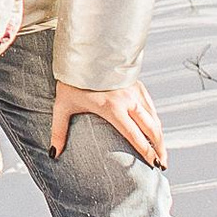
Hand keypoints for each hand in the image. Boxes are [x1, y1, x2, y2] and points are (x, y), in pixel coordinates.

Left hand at [50, 77, 165, 165]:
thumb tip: (54, 153)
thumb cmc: (70, 80)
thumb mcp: (62, 106)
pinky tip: (155, 128)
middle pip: (151, 129)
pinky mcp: (136, 83)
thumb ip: (59, 131)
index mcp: (112, 108)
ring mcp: (134, 90)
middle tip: (162, 165)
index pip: (135, 135)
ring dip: (160, 135)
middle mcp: (128, 100)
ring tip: (162, 150)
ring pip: (154, 117)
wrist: (84, 51)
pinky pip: (151, 105)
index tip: (154, 165)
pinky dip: (155, 120)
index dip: (146, 152)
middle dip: (159, 148)